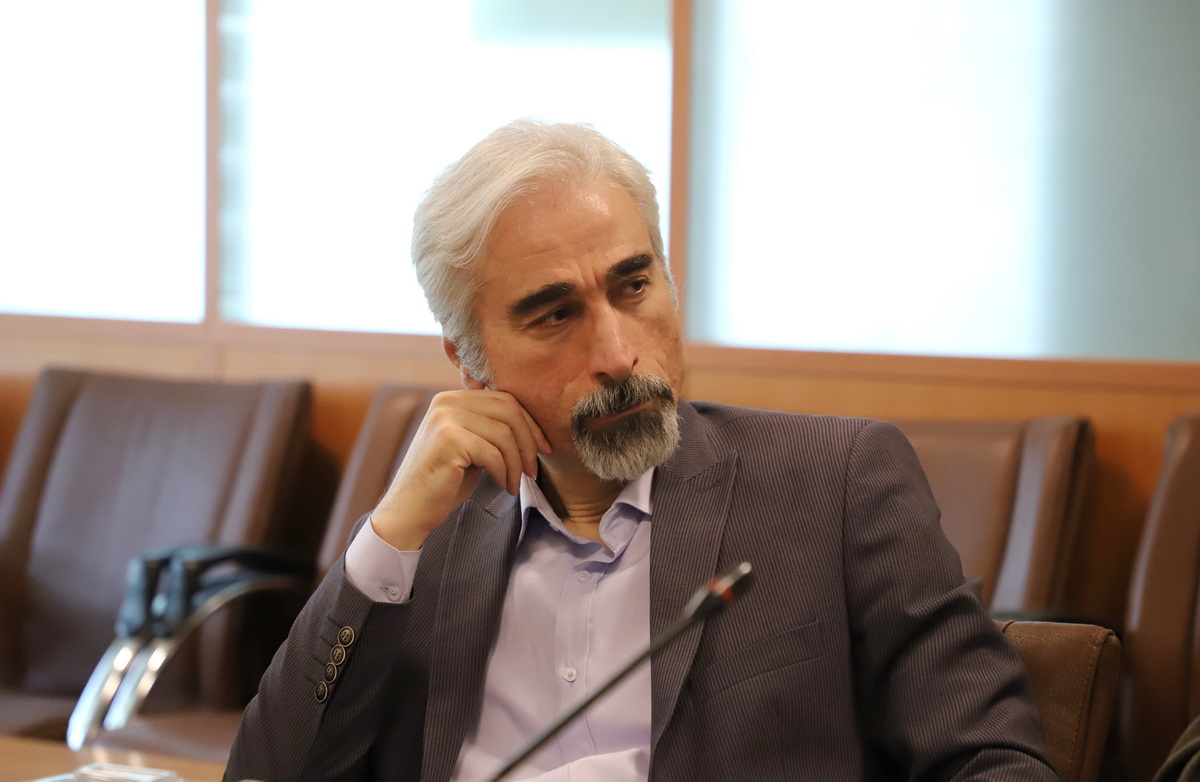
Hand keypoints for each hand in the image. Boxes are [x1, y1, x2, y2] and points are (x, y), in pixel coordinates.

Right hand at [370, 390, 550, 550]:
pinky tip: (502, 485)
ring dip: (516, 463)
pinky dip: (504, 472)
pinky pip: (493, 452)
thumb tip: (532, 426)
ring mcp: (446, 418)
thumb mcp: (470, 447)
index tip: (543, 448)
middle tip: (533, 469)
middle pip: (509, 410)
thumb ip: (490, 428)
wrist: (409, 510)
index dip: (530, 424)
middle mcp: (447, 402)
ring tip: (515, 483)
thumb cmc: (444, 482)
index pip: (505, 399)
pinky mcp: (448, 439)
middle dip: (528, 441)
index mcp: (452, 398)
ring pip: (504, 434)